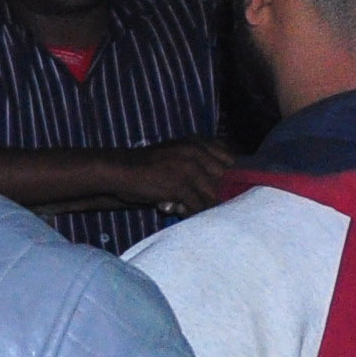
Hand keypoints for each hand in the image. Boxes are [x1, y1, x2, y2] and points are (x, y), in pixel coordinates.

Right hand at [124, 139, 239, 218]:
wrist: (121, 170)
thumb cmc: (149, 165)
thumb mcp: (177, 152)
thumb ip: (198, 161)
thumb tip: (222, 182)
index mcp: (198, 143)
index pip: (231, 159)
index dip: (234, 176)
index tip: (232, 189)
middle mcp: (196, 153)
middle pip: (226, 178)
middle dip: (225, 193)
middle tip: (220, 205)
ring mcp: (188, 169)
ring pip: (213, 194)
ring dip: (209, 206)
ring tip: (202, 212)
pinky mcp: (179, 186)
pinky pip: (197, 205)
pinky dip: (194, 213)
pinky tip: (185, 213)